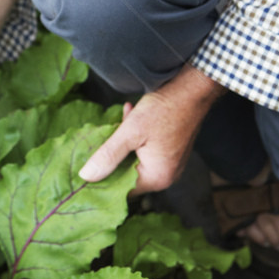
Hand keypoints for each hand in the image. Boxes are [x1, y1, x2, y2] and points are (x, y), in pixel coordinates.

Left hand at [79, 64, 223, 193]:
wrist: (192, 90)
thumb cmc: (164, 110)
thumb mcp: (130, 131)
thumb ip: (107, 155)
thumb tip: (85, 176)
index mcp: (156, 178)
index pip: (121, 189)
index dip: (103, 177)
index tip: (88, 161)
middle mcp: (166, 176)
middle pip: (128, 173)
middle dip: (114, 154)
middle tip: (105, 134)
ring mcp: (170, 163)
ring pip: (136, 158)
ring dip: (124, 141)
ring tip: (123, 118)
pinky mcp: (171, 150)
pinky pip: (147, 149)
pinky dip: (135, 136)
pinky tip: (130, 114)